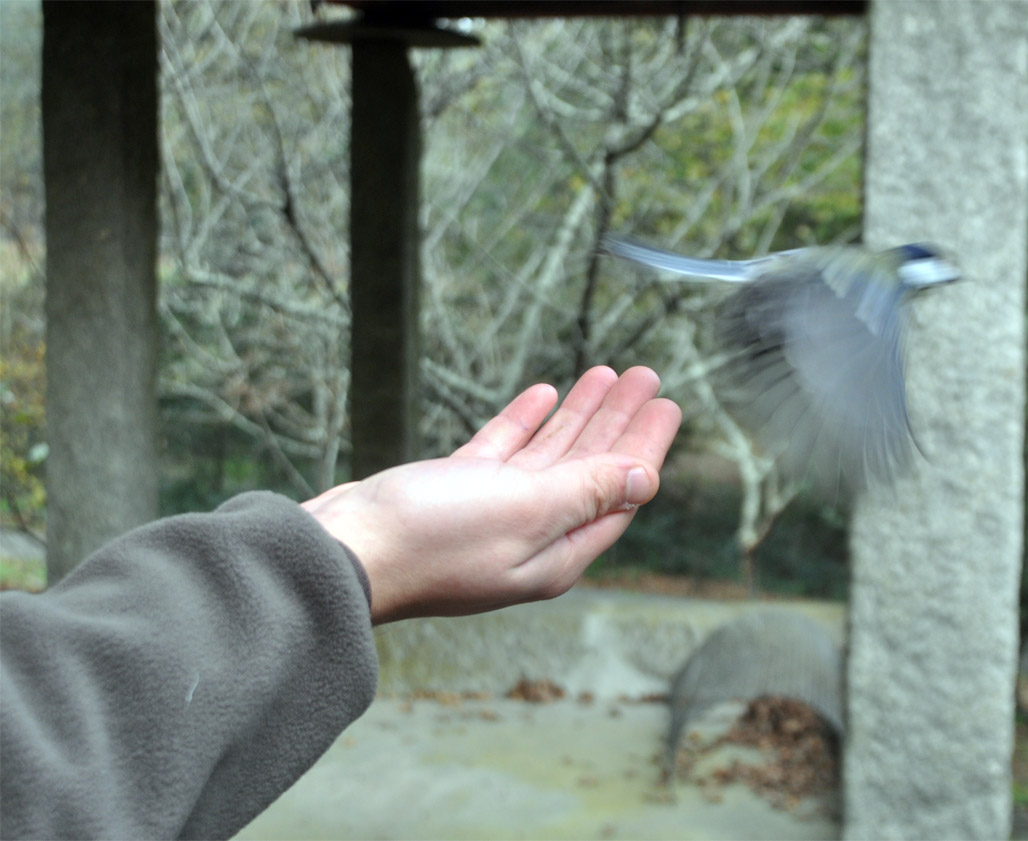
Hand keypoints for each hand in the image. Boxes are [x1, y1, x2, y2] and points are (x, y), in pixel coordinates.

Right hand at [302, 366, 681, 623]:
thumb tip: (646, 478)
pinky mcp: (454, 493)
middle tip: (646, 377)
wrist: (343, 550)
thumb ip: (587, 491)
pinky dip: (527, 422)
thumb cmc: (432, 540)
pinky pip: (504, 451)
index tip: (668, 405)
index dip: (645, 446)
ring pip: (550, 455)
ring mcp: (491, 513)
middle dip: (619, 422)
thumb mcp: (525, 511)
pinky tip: (545, 394)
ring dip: (580, 414)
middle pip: (590, 469)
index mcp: (556, 551)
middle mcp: (530, 535)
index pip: (618, 492)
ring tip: (608, 373)